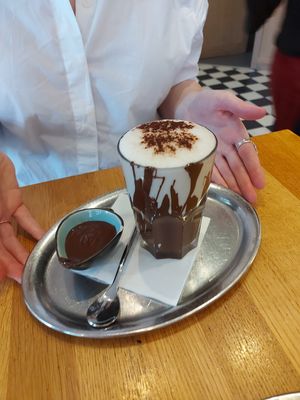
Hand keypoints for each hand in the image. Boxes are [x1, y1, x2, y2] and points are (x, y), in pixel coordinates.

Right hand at [0, 153, 43, 282]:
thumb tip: (0, 270)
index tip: (6, 278)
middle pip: (0, 248)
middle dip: (11, 264)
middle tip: (24, 279)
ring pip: (11, 238)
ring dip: (22, 252)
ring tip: (32, 265)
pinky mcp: (13, 201)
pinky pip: (24, 218)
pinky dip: (33, 229)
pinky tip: (42, 240)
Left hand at [175, 88, 265, 202]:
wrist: (185, 104)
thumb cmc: (207, 100)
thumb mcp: (223, 100)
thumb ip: (240, 107)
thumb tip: (262, 112)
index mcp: (236, 133)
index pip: (247, 154)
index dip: (254, 168)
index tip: (260, 183)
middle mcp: (228, 145)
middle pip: (238, 167)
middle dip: (245, 183)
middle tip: (252, 199)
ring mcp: (215, 152)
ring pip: (227, 172)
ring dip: (233, 185)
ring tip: (239, 199)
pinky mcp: (202, 155)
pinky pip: (210, 170)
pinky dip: (216, 180)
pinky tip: (221, 191)